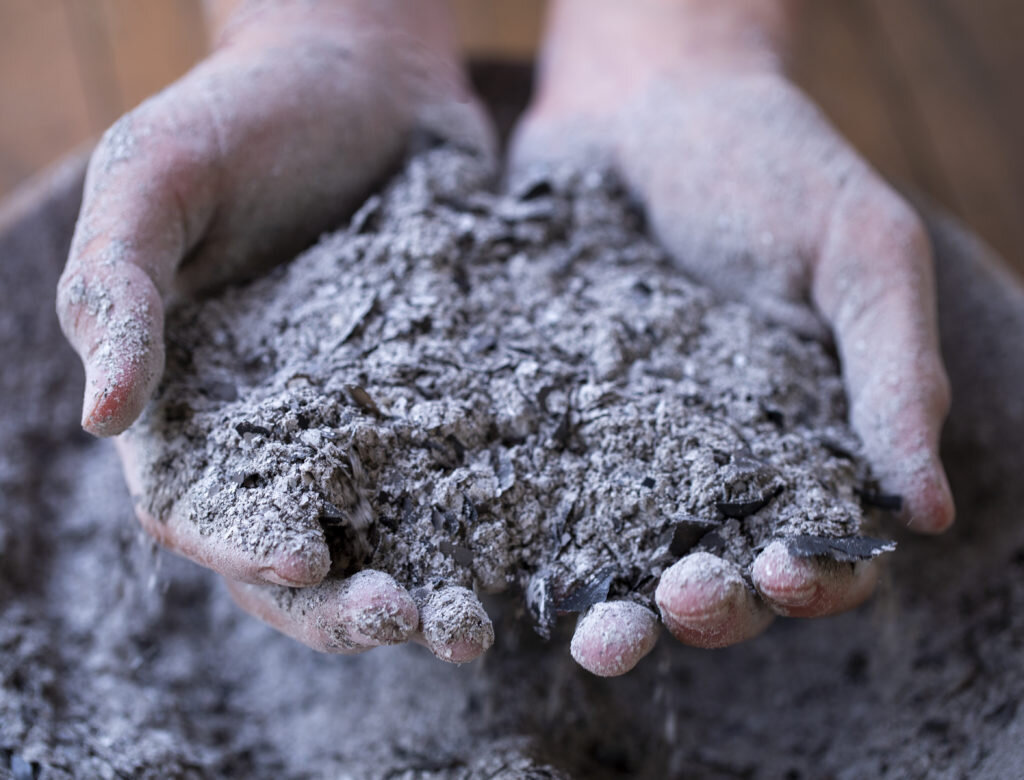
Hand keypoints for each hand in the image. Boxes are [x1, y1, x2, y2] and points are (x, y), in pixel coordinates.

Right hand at [58, 0, 495, 659]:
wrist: (362, 72)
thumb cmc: (241, 116)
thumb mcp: (155, 180)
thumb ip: (120, 289)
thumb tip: (100, 418)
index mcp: (189, 402)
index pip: (199, 509)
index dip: (243, 547)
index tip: (308, 556)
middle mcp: (276, 432)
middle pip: (294, 554)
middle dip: (342, 603)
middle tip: (408, 617)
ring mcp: (361, 420)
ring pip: (380, 536)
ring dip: (418, 588)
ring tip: (469, 624)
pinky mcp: (434, 395)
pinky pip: (456, 472)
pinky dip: (484, 518)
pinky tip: (528, 546)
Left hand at [512, 0, 952, 674]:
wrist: (640, 101)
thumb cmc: (766, 165)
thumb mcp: (857, 252)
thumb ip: (895, 374)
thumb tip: (926, 510)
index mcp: (807, 437)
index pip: (827, 545)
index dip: (819, 579)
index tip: (788, 569)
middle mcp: (715, 461)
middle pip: (722, 577)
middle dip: (707, 611)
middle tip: (678, 601)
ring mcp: (626, 448)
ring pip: (628, 564)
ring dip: (622, 614)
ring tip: (596, 634)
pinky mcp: (552, 423)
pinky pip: (546, 501)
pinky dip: (536, 546)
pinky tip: (513, 567)